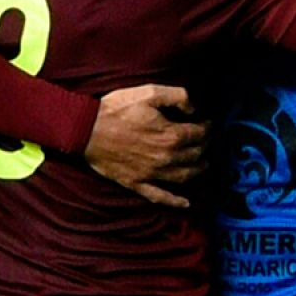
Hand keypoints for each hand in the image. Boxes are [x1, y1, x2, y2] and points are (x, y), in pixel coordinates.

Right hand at [85, 84, 207, 208]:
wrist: (87, 129)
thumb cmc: (118, 109)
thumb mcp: (150, 92)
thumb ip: (178, 96)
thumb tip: (194, 108)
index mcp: (171, 135)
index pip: (200, 134)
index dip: (208, 127)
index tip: (208, 122)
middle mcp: (166, 158)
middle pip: (195, 154)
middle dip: (205, 146)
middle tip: (206, 139)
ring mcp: (152, 173)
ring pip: (184, 176)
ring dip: (197, 169)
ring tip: (204, 163)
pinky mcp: (137, 183)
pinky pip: (160, 196)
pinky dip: (175, 201)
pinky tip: (186, 203)